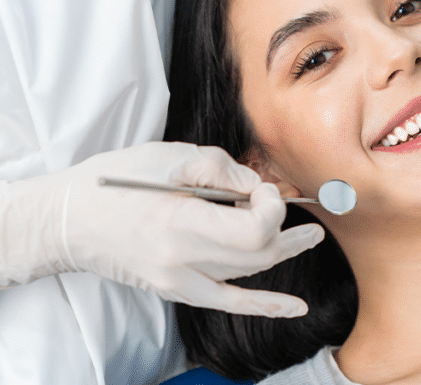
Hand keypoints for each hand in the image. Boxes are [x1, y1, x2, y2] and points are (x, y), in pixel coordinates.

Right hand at [0, 142, 323, 316]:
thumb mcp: (171, 155)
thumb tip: (257, 187)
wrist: (66, 220)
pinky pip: (228, 301)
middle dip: (289, 232)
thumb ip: (222, 169)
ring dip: (281, 253)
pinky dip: (264, 304)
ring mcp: (178, 279)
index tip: (266, 191)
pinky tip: (295, 308)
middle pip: (258, 254)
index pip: (253, 230)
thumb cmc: (115, 180)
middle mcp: (181, 259)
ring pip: (247, 274)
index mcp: (180, 222)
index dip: (273, 209)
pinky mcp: (174, 288)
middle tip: (309, 217)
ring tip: (305, 238)